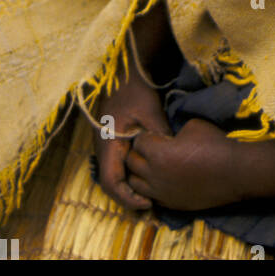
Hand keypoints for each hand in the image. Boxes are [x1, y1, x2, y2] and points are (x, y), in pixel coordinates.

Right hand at [92, 73, 171, 211]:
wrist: (125, 72)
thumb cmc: (135, 90)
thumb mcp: (150, 111)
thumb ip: (158, 134)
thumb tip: (171, 156)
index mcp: (107, 144)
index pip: (110, 182)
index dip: (126, 197)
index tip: (146, 202)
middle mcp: (103, 148)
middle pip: (111, 183)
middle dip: (129, 196)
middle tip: (152, 203)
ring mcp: (107, 145)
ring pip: (114, 174)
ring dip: (129, 186)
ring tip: (151, 192)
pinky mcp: (113, 141)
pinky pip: (118, 164)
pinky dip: (131, 174)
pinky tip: (148, 174)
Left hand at [125, 119, 247, 210]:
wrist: (234, 173)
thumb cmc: (214, 145)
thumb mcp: (193, 126)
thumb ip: (173, 132)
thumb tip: (167, 138)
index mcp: (158, 154)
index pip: (138, 143)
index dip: (145, 136)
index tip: (154, 134)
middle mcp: (154, 175)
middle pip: (131, 163)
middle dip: (138, 153)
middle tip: (150, 148)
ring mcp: (161, 193)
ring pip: (135, 184)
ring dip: (139, 173)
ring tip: (152, 165)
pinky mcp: (170, 204)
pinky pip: (150, 196)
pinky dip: (151, 188)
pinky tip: (162, 179)